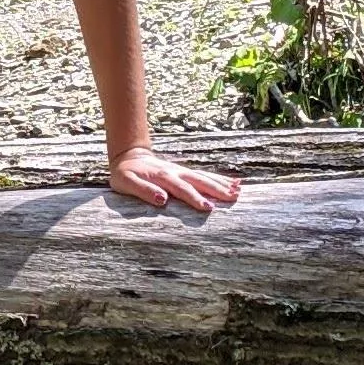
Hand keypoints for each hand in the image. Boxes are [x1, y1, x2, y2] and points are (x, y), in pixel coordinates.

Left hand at [106, 143, 239, 211]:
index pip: (181, 189)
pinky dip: (220, 179)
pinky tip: (234, 183)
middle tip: (233, 198)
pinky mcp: (185, 173)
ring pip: (205, 177)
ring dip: (222, 184)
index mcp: (162, 177)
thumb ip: (143, 191)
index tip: (208, 207)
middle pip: (199, 181)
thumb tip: (162, 200)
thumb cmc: (125, 174)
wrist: (128, 157)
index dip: (195, 198)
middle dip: (216, 189)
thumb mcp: (126, 183)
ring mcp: (182, 171)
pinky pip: (205, 176)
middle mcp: (176, 172)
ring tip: (238, 191)